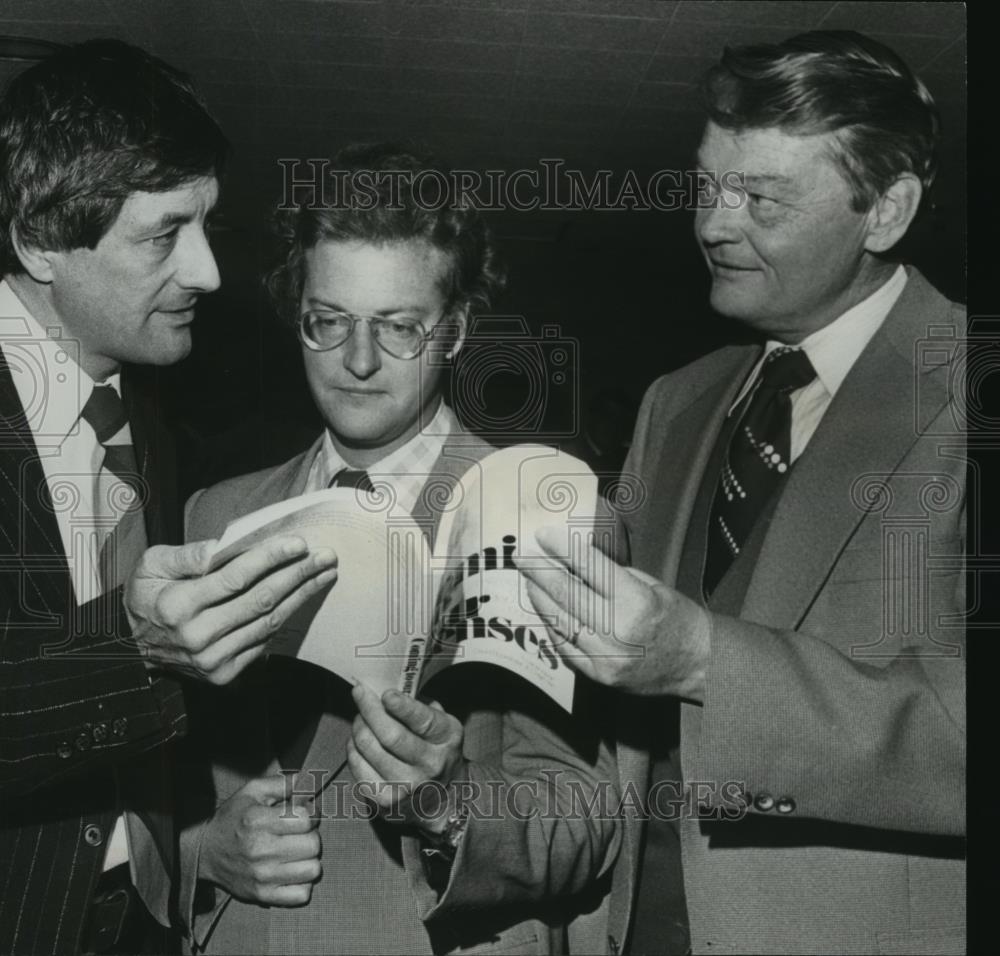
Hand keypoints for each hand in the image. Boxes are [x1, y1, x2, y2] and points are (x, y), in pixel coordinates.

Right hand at [125, 536, 336, 684]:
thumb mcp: (151, 566)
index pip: (235, 578)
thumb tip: (222, 545)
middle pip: (260, 600)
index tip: (298, 544)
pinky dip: (285, 617)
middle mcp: (197, 636)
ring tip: (324, 574)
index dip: (269, 559)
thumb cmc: (148, 598)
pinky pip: (264, 641)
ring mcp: (213, 659)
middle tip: (326, 556)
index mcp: (178, 606)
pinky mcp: (224, 673)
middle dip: (298, 575)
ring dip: (301, 596)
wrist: (134, 650)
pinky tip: (302, 597)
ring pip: (268, 622)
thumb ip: (187, 555)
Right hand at [199, 774, 320, 906]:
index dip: (311, 813)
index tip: (304, 814)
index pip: (307, 819)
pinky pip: (302, 894)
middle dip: (311, 835)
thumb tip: (309, 781)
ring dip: (309, 859)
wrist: (205, 852)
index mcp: (258, 821)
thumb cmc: (233, 818)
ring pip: (312, 870)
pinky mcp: (262, 896)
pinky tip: (292, 871)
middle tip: (299, 834)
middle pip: (313, 844)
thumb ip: (282, 783)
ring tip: (295, 852)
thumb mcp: (252, 791)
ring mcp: (262, 876)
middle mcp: (260, 850)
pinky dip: (303, 883)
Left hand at [347, 683, 463, 832]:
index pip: (423, 721)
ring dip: (359, 726)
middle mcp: (429, 765)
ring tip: (361, 718)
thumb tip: (387, 689)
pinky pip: (357, 767)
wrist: (444, 798)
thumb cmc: (437, 751)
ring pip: (368, 748)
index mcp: (446, 740)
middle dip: (370, 709)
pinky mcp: (384, 800)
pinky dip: (353, 748)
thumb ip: (420, 706)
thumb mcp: (442, 725)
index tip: (386, 694)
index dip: (402, 707)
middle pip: (390, 735)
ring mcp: (406, 786)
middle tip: (360, 693)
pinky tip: (358, 741)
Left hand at [515, 526, 710, 700]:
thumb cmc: (676, 618)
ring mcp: (605, 657)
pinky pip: (564, 646)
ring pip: (560, 620)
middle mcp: (618, 631)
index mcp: (636, 602)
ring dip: (539, 598)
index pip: (590, 567)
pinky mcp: (598, 675)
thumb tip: (574, 558)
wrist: (698, 664)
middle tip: (522, 556)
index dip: (562, 548)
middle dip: (540, 571)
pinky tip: (544, 609)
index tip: (542, 535)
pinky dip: (552, 625)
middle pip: (567, 593)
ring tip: (528, 580)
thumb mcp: (651, 585)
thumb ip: (612, 575)